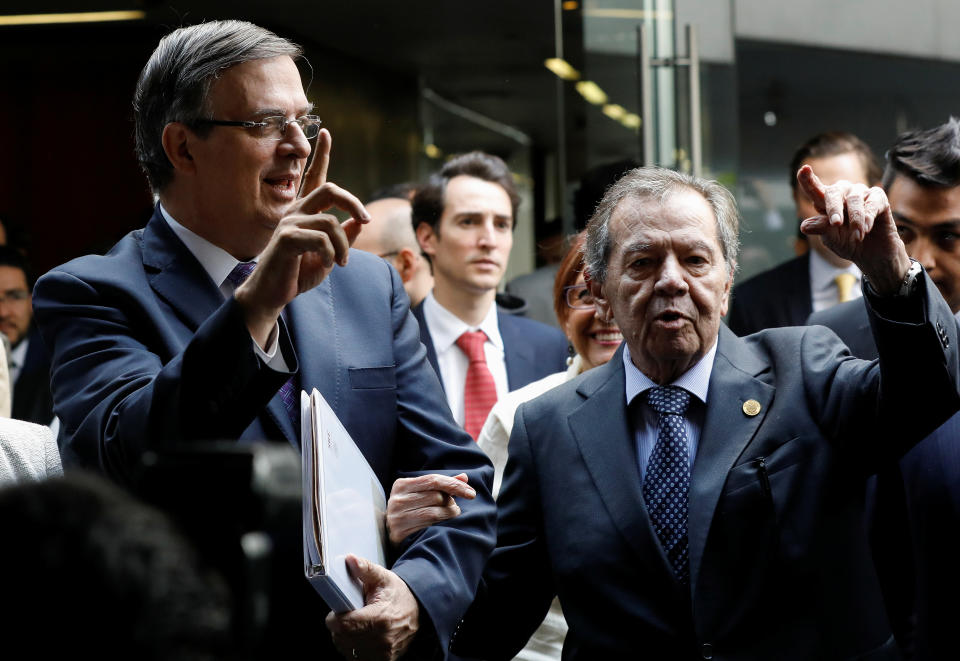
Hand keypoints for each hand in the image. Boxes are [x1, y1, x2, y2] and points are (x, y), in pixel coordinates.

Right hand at [235, 129, 370, 344]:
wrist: (274, 293)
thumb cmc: (299, 273)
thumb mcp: (329, 255)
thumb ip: (344, 237)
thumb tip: (359, 222)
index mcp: (305, 212)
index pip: (314, 178)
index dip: (321, 155)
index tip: (326, 133)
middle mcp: (296, 211)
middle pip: (330, 190)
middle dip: (353, 203)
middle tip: (367, 220)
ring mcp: (290, 223)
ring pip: (331, 222)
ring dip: (343, 246)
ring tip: (340, 263)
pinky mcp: (287, 238)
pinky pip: (322, 239)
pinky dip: (331, 254)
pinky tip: (327, 266)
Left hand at [326, 555, 418, 660]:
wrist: (420, 611)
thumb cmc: (400, 595)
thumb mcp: (384, 578)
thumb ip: (365, 569)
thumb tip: (351, 560)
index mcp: (379, 619)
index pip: (342, 626)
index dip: (334, 618)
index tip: (338, 611)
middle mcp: (381, 640)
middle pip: (341, 639)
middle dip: (340, 627)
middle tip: (350, 615)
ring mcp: (383, 654)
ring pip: (346, 650)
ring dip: (346, 639)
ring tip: (356, 625)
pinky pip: (357, 658)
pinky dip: (355, 648)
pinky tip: (362, 636)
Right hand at [385, 473, 475, 544]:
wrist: (392, 534)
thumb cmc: (412, 510)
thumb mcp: (423, 493)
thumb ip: (442, 485)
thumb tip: (464, 477)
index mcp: (402, 485)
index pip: (433, 480)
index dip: (455, 485)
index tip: (471, 493)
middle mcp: (397, 500)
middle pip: (436, 496)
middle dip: (450, 502)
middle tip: (452, 507)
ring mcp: (397, 517)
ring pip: (435, 512)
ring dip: (448, 514)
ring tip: (448, 516)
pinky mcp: (400, 533)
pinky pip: (429, 527)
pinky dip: (441, 525)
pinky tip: (442, 526)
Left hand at [797, 165, 910, 293]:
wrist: (873, 253)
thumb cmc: (848, 243)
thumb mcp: (831, 238)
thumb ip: (821, 229)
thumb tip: (804, 226)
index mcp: (826, 202)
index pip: (815, 189)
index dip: (808, 179)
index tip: (803, 169)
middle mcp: (843, 193)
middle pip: (834, 191)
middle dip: (834, 208)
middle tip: (836, 224)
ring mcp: (861, 193)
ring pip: (854, 199)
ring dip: (854, 220)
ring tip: (856, 237)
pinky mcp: (878, 198)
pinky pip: (872, 203)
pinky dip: (867, 218)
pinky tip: (865, 230)